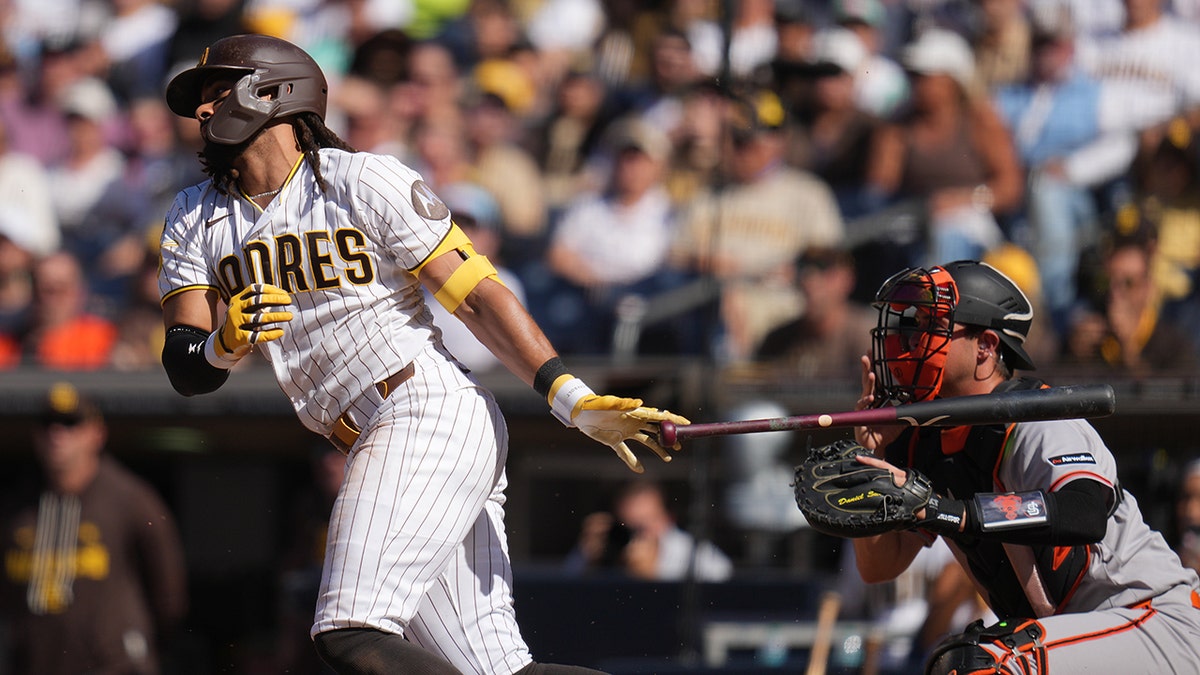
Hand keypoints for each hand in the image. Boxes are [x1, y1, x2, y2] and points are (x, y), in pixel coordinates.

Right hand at [213, 283, 292, 362]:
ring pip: (260, 318)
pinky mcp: (240, 338)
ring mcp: (237, 324)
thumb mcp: (245, 308)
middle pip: (257, 301)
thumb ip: (258, 301)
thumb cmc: (241, 322)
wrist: (225, 341)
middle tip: (289, 301)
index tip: (284, 293)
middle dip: (275, 299)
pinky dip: (271, 334)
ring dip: (277, 316)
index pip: (254, 290)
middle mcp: (236, 310)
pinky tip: (280, 332)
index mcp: (238, 300)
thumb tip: (280, 292)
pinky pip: (258, 336)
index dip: (271, 290)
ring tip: (290, 316)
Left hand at [573, 395, 690, 472]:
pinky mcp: (614, 441)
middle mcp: (633, 422)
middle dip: (669, 437)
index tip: (687, 424)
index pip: (658, 417)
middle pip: (656, 430)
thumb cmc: (593, 405)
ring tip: (668, 458)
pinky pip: (626, 453)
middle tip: (680, 446)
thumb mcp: (607, 404)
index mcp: (634, 413)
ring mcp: (625, 432)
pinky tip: (640, 469)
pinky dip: (632, 461)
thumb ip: (623, 404)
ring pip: (646, 441)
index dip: (673, 420)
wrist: (579, 412)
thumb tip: (639, 403)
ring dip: (657, 449)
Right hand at [854, 355, 901, 451]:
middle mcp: (868, 401)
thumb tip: (920, 400)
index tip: (873, 352)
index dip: (874, 366)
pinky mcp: (860, 418)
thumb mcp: (900, 418)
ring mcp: (863, 408)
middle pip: (867, 381)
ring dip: (868, 382)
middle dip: (867, 367)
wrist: (877, 446)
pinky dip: (865, 401)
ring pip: (864, 391)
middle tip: (866, 355)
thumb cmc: (885, 431)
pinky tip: (870, 397)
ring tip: (871, 373)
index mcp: (877, 398)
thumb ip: (908, 409)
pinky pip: (862, 407)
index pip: (876, 379)